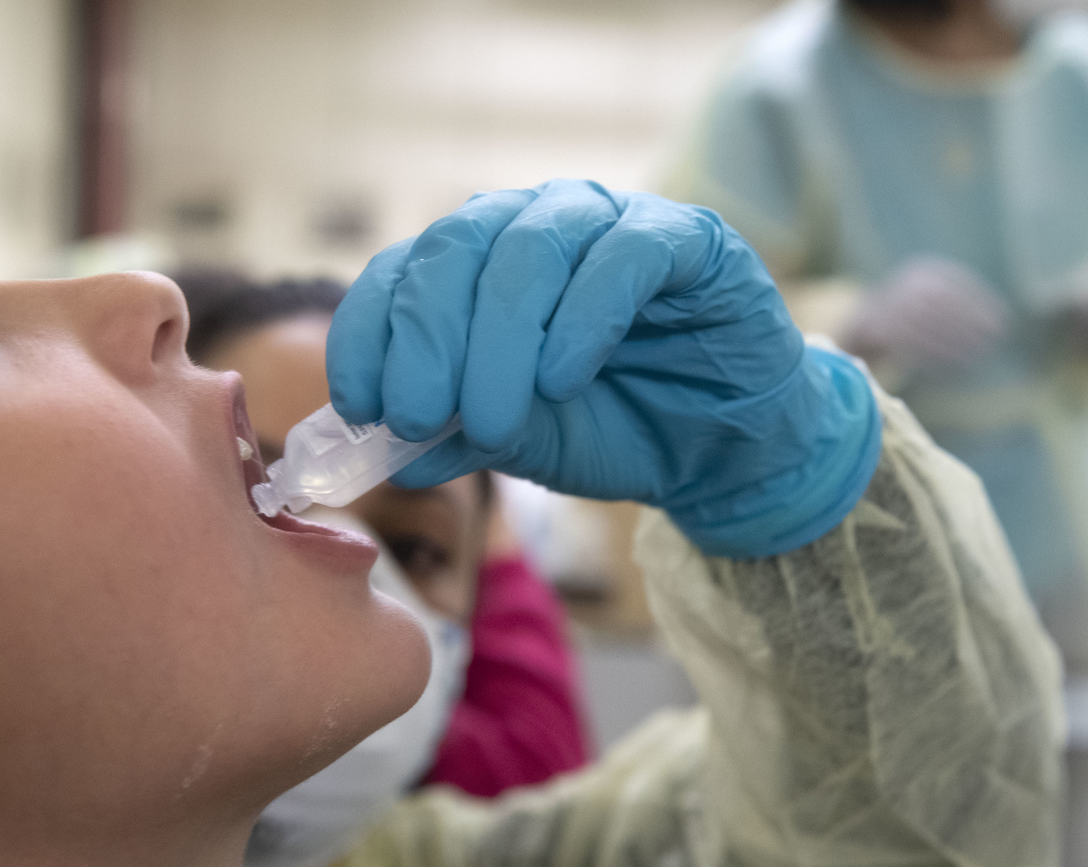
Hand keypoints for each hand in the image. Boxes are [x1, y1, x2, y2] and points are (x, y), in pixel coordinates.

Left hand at [326, 180, 881, 557]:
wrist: (725, 450)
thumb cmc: (620, 428)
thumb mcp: (525, 441)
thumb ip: (460, 433)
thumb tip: (388, 451)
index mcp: (485, 263)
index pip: (406, 269)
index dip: (371, 330)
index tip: (362, 404)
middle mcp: (539, 223)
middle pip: (458, 246)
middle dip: (427, 337)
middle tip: (419, 416)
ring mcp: (613, 222)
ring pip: (531, 246)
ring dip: (498, 338)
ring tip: (493, 419)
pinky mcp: (685, 239)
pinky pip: (621, 257)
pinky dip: (580, 319)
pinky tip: (563, 378)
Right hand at [841, 257, 1007, 369]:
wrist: (864, 322)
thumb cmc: (915, 314)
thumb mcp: (938, 300)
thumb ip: (962, 306)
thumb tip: (1001, 321)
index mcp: (925, 270)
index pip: (957, 287)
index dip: (981, 306)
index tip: (1002, 323)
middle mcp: (905, 283)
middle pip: (942, 305)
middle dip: (969, 326)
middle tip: (993, 344)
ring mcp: (889, 302)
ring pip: (925, 326)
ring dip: (952, 345)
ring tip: (976, 359)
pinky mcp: (875, 327)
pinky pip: (906, 344)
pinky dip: (931, 358)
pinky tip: (950, 368)